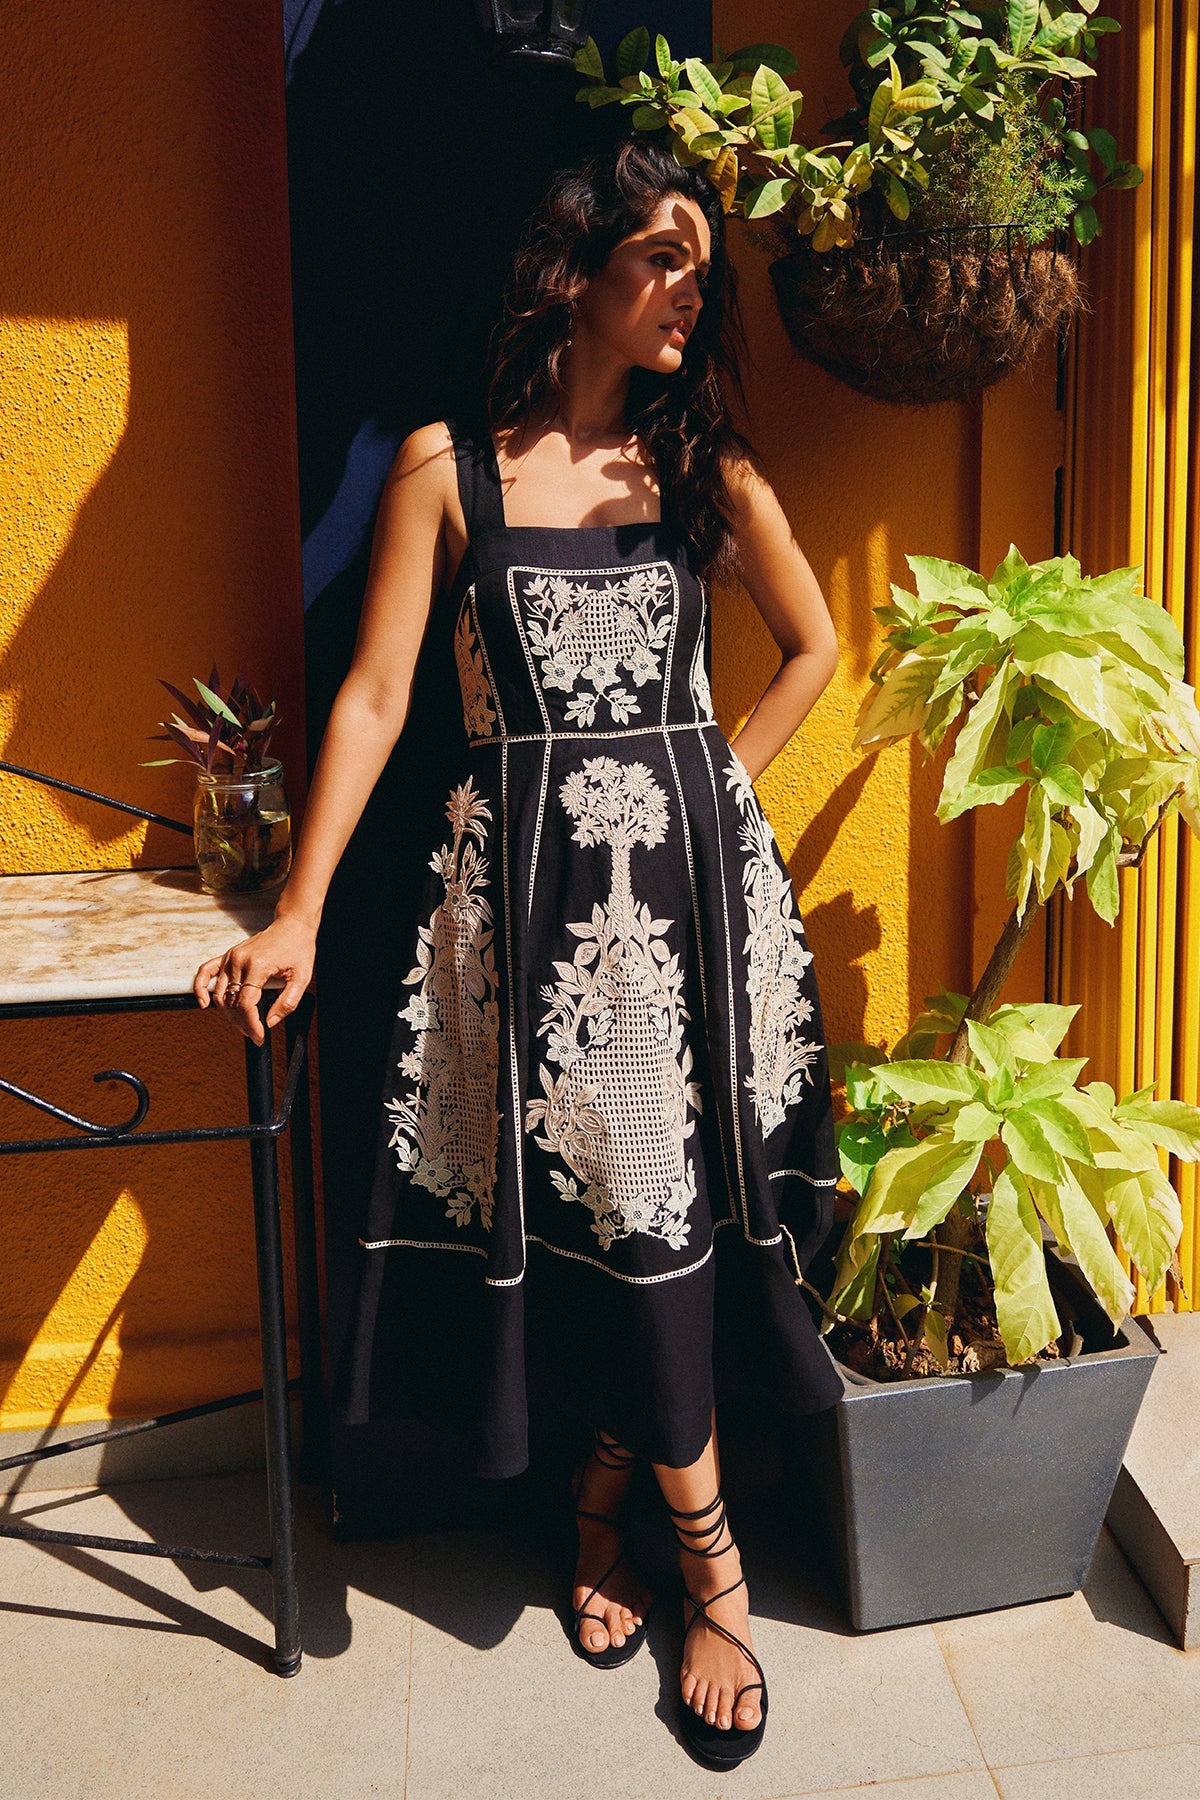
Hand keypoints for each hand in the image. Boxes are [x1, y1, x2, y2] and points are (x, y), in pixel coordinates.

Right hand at [193, 916, 316, 1044]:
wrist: (292, 926)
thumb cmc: (298, 948)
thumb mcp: (302, 978)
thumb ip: (287, 1003)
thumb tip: (270, 1022)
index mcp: (258, 966)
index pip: (246, 1004)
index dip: (251, 1024)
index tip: (259, 1036)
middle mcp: (240, 961)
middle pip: (232, 1002)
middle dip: (242, 1023)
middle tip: (254, 1034)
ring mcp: (231, 957)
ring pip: (220, 994)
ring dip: (229, 1014)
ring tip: (243, 1024)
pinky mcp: (227, 955)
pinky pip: (206, 972)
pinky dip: (201, 988)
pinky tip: (203, 1003)